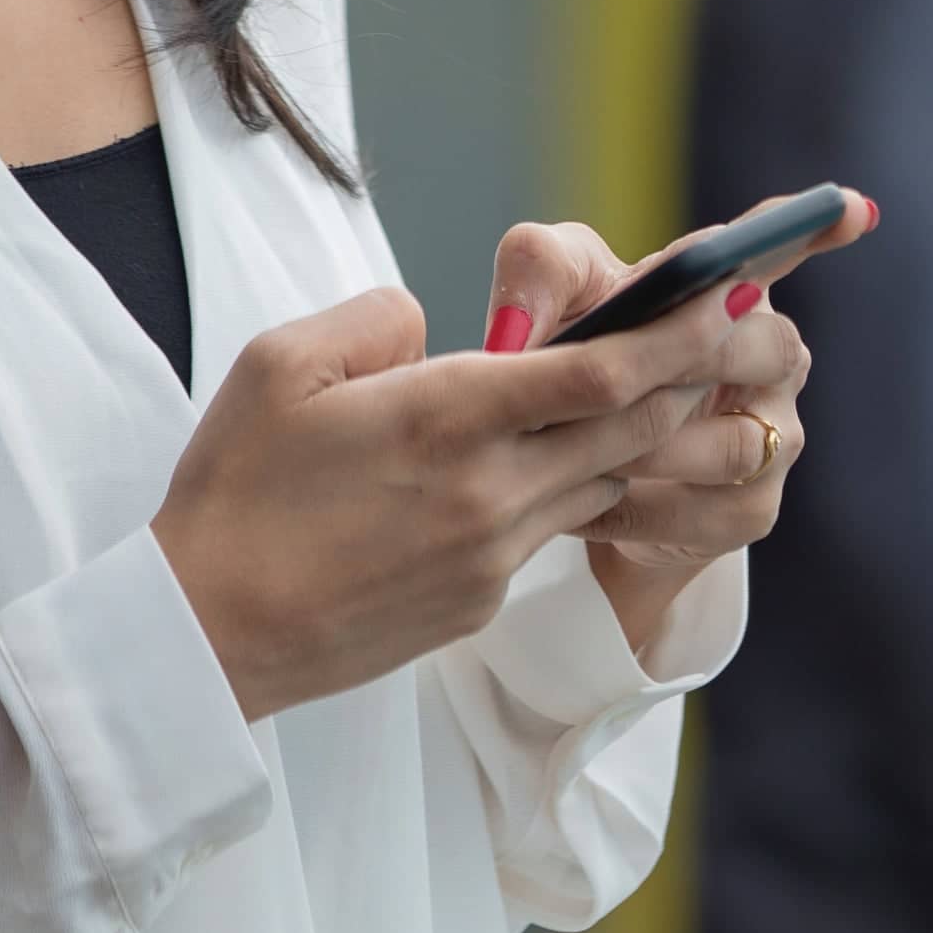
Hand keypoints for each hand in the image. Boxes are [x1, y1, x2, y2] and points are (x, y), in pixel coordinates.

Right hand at [147, 277, 776, 720]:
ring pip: (601, 481)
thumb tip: (430, 322)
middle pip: (631, 427)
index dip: (674, 334)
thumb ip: (373, 318)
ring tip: (654, 391)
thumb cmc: (233, 492)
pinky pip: (548, 531)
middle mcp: (490, 489)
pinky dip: (565, 491)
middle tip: (728, 333)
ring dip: (633, 437)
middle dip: (685, 378)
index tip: (721, 297)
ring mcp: (492, 554)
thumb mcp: (280, 366)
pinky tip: (546, 467)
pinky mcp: (479, 601)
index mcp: (446, 418)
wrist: (205, 635)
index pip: (600, 372)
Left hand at [481, 194, 868, 659]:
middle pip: (764, 349)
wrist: (569, 482)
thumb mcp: (547, 302)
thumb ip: (534, 274)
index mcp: (732, 291)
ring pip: (736, 443)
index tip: (854, 207)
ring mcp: (777, 434)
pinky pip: (706, 511)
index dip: (819, 227)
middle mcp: (773, 356)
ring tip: (577, 453)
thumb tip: (522, 324)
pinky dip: (634, 511)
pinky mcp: (754, 509)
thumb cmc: (572, 363)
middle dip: (692, 360)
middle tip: (617, 376)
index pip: (783, 247)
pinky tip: (581, 505)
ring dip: (652, 449)